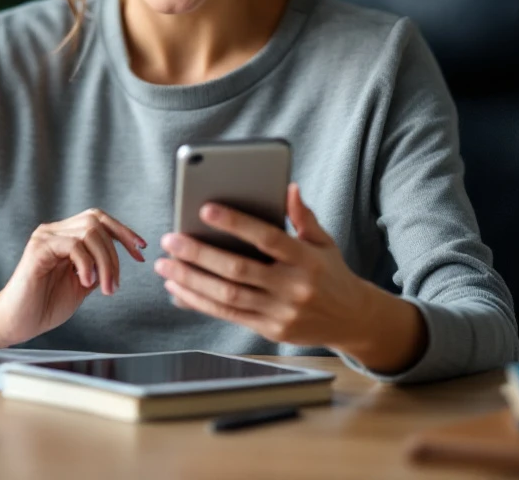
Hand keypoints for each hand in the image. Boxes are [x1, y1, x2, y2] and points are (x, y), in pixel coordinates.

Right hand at [0, 209, 145, 351]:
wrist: (18, 322)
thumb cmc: (46, 305)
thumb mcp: (82, 284)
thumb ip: (98, 268)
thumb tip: (118, 259)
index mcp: (66, 237)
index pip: (98, 220)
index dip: (123, 232)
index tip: (140, 251)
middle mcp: (54, 231)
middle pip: (96, 223)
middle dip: (116, 252)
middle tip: (115, 284)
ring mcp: (45, 237)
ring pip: (88, 232)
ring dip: (105, 262)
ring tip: (105, 288)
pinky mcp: (38, 249)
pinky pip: (72, 245)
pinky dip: (86, 263)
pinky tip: (86, 282)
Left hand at [154, 184, 395, 354]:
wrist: (353, 320)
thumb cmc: (331, 273)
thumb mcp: (324, 242)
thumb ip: (302, 216)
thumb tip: (288, 187)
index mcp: (307, 259)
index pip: (267, 238)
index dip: (236, 223)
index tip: (205, 208)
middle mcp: (294, 287)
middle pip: (238, 270)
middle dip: (199, 254)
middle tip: (170, 239)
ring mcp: (281, 312)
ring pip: (228, 296)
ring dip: (191, 280)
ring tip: (165, 265)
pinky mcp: (270, 330)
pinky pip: (228, 316)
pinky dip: (199, 303)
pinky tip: (178, 291)